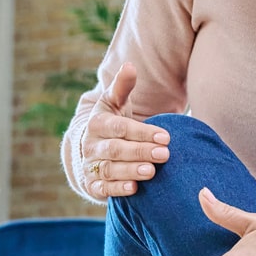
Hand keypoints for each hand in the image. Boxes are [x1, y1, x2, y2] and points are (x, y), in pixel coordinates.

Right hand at [78, 62, 169, 199]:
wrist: (91, 148)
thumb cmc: (111, 122)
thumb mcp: (114, 103)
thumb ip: (123, 86)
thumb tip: (130, 66)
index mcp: (97, 123)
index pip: (120, 128)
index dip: (142, 132)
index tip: (166, 136)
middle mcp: (91, 145)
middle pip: (115, 149)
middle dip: (140, 152)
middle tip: (164, 155)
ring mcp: (90, 166)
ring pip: (109, 169)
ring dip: (130, 171)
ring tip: (152, 172)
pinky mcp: (92, 184)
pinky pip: (102, 189)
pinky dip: (116, 189)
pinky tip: (134, 189)